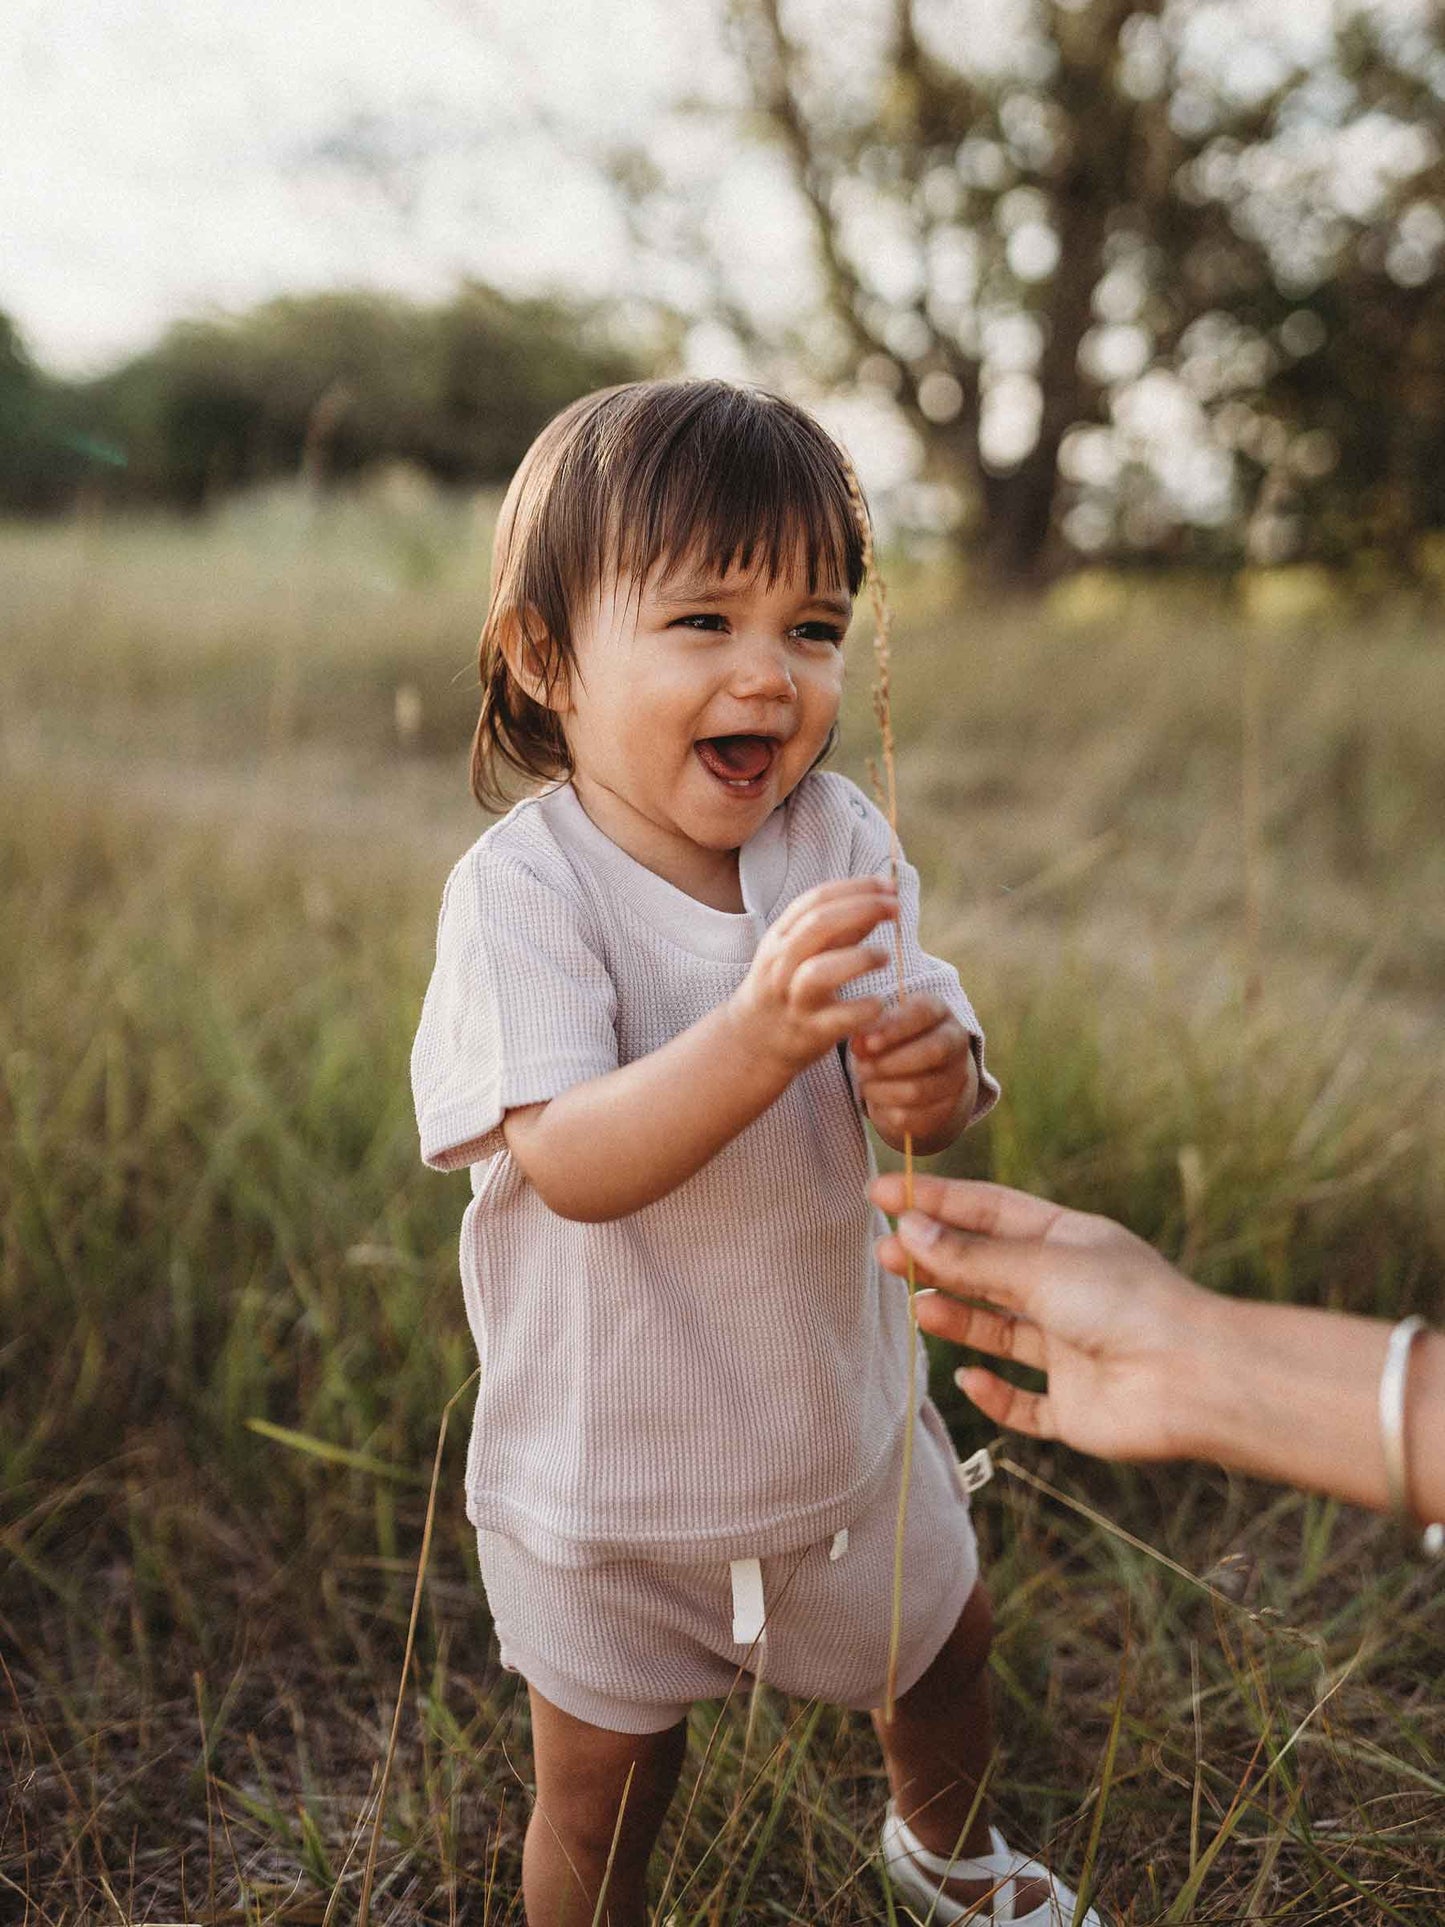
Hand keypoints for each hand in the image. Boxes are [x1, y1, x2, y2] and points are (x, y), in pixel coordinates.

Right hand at [728, 878, 897, 1076]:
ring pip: (820, 971)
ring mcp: (794, 999)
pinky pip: (839, 1018)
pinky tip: (880, 1003)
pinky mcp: (810, 1032)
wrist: (753, 1041)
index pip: (817, 900)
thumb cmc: (787, 987)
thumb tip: (878, 902)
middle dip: (862, 909)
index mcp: (781, 937)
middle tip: (896, 908)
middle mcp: (782, 964)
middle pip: (818, 925)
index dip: (856, 888)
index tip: (889, 886)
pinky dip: (864, 1008)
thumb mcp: (801, 951)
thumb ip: (837, 929)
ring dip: (860, 958)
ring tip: (885, 957)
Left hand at [850, 993, 976, 1151]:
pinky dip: (888, 1111)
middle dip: (889, 1063)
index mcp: (939, 1011)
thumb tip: (860, 1045)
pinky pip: (915, 1117)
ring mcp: (957, 1077)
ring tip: (865, 1084)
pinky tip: (878, 1100)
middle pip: (932, 1051)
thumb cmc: (894, 1040)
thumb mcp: (882, 1028)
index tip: (866, 1043)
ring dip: (883, 1090)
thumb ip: (869, 1032)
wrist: (920, 1072)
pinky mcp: (948, 1109)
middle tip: (860, 1069)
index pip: (922, 1014)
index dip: (894, 1029)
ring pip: (919, 1089)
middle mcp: (957, 1042)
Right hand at [869, 1173, 1208, 1461]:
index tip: (883, 1193)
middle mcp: (1067, 1291)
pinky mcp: (1074, 1406)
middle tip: (883, 1252)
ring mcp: (1070, 1349)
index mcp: (1068, 1241)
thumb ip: (972, 1256)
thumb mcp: (1040, 1266)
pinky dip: (994, 1395)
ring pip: (998, 1330)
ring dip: (955, 1316)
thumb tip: (910, 1230)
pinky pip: (1023, 1402)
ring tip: (916, 1305)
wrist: (1191, 1380)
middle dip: (935, 1259)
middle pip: (987, 1269)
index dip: (935, 1202)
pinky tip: (969, 1378)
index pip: (989, 1213)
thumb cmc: (1126, 1304)